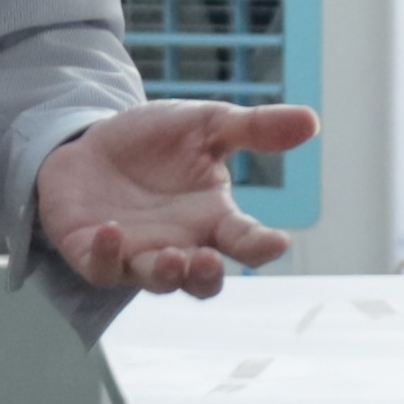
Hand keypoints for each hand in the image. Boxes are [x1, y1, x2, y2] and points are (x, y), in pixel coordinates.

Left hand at [31, 102, 316, 297]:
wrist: (91, 142)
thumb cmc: (155, 141)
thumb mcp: (206, 124)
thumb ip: (254, 128)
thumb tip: (311, 122)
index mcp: (212, 219)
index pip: (244, 242)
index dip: (262, 246)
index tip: (277, 242)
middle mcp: (179, 245)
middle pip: (202, 281)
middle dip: (207, 276)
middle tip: (211, 259)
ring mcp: (135, 254)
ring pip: (156, 281)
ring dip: (166, 274)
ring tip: (172, 257)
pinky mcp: (92, 252)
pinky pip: (101, 267)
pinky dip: (107, 255)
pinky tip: (111, 230)